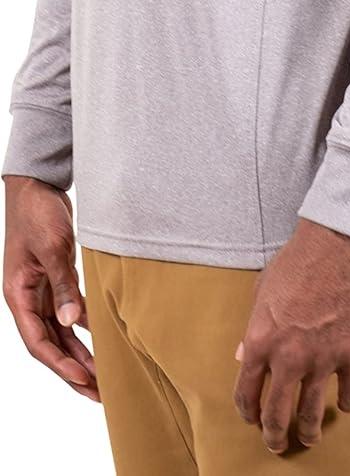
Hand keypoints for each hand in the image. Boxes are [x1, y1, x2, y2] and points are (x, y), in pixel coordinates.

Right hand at [3, 175, 99, 400]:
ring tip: (103, 376)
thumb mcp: (52, 247)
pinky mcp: (54, 279)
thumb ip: (63, 285)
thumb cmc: (37, 212)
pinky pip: (68, 311)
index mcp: (18, 295)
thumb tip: (72, 323)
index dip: (59, 363)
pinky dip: (83, 326)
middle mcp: (27, 298)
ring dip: (80, 353)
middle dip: (72, 370)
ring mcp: (40, 290)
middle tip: (98, 393)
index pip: (37, 341)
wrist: (37, 183)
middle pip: (50, 344)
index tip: (84, 378)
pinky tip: (103, 339)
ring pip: (60, 332)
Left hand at [232, 217, 349, 453]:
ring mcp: (321, 359)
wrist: (336, 244)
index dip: (247, 412)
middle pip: (276, 415)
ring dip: (308, 432)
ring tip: (308, 437)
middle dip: (274, 436)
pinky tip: (344, 403)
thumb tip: (240, 356)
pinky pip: (349, 395)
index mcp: (259, 341)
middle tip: (277, 445)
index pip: (246, 392)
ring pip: (311, 415)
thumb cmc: (295, 262)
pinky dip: (346, 404)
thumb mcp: (261, 292)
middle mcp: (287, 358)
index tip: (252, 419)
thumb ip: (251, 328)